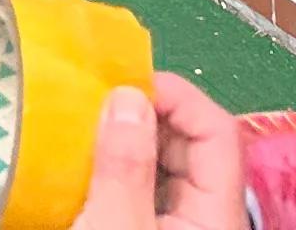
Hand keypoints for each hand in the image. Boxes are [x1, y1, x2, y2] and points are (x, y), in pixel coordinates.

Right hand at [74, 74, 241, 229]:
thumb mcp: (115, 228)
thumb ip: (126, 168)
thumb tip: (128, 96)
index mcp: (216, 215)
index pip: (216, 131)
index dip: (176, 96)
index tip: (123, 81)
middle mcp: (205, 217)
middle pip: (188, 144)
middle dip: (142, 114)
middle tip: (91, 101)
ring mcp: (179, 227)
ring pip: (161, 166)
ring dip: (123, 141)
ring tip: (79, 128)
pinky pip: (140, 191)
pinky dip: (113, 170)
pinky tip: (79, 165)